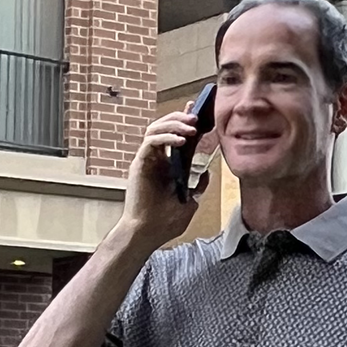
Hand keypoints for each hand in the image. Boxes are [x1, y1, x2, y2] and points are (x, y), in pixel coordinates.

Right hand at [121, 108, 210, 248]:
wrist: (147, 234)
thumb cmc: (164, 222)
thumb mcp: (189, 202)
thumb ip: (197, 186)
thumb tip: (207, 173)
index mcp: (166, 166)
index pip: (175, 137)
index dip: (185, 122)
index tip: (199, 112)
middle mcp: (155, 160)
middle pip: (164, 127)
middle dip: (180, 118)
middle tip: (197, 117)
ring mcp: (147, 160)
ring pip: (155, 128)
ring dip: (174, 123)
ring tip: (191, 127)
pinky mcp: (140, 163)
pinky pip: (150, 142)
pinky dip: (165, 137)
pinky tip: (181, 141)